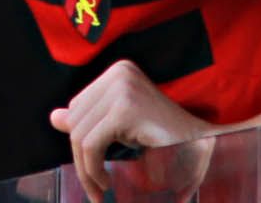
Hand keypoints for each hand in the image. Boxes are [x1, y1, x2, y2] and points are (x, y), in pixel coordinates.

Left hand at [53, 60, 207, 199]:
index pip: (79, 108)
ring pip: (80, 135)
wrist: (205, 145)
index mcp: (117, 72)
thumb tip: (55, 117)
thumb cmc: (169, 138)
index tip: (90, 170)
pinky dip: (92, 169)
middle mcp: (118, 73)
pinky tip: (105, 182)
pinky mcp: (125, 108)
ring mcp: (121, 87)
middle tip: (94, 187)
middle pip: (76, 120)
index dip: (80, 143)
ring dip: (86, 170)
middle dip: (80, 159)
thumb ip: (92, 120)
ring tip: (100, 187)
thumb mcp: (124, 126)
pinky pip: (91, 144)